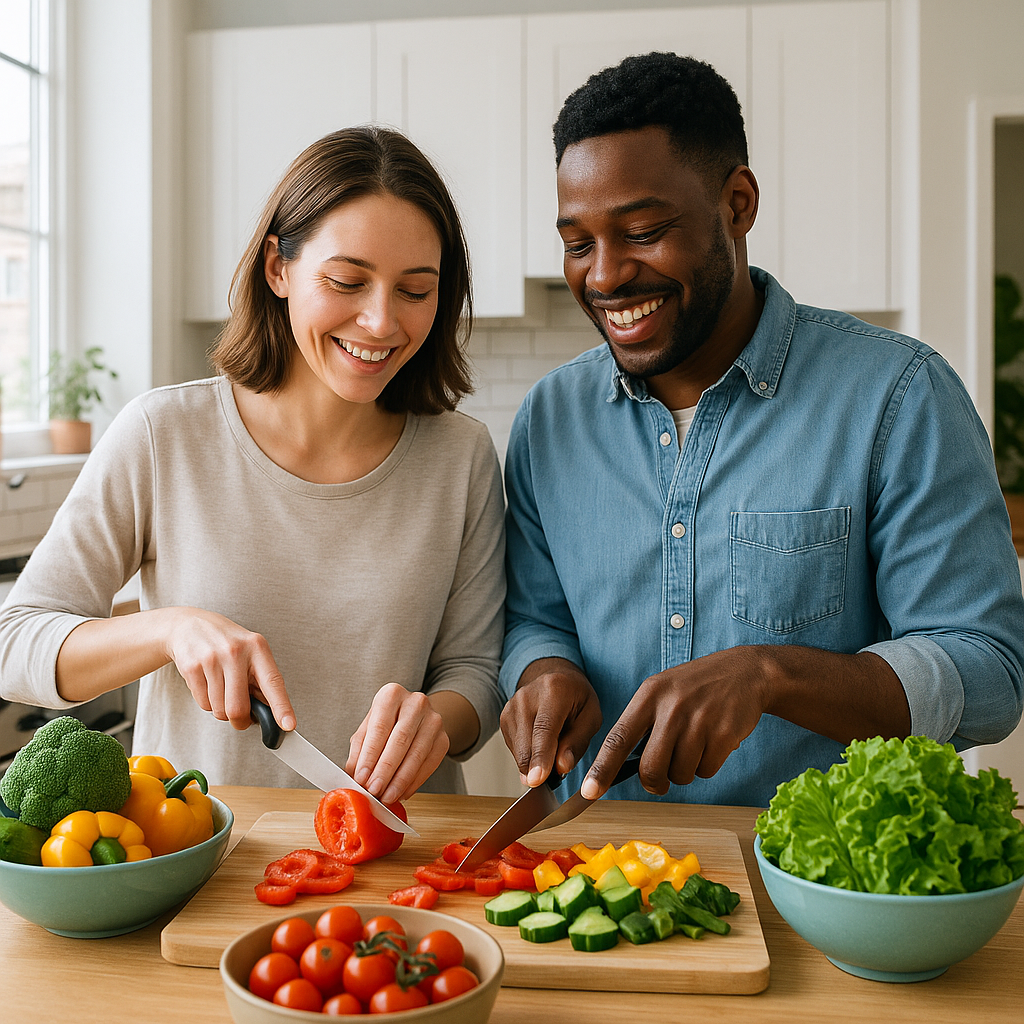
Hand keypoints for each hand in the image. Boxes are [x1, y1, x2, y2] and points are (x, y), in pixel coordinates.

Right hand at [164, 607, 295, 732]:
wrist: (189, 625)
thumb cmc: (226, 642)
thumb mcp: (250, 651)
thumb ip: (261, 680)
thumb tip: (272, 712)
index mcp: (257, 647)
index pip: (273, 682)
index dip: (282, 707)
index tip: (289, 725)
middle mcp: (235, 652)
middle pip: (238, 707)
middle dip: (240, 720)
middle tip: (241, 717)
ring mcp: (212, 659)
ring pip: (219, 710)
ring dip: (222, 710)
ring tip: (222, 689)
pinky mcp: (191, 667)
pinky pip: (203, 704)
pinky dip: (208, 703)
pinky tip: (208, 685)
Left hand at [346, 683, 449, 804]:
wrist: (416, 716)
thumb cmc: (386, 722)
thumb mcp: (368, 729)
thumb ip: (359, 750)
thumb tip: (353, 778)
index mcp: (392, 694)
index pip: (380, 727)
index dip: (370, 755)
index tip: (361, 778)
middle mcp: (416, 703)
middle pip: (400, 740)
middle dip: (385, 770)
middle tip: (374, 790)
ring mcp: (434, 720)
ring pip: (416, 754)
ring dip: (400, 780)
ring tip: (386, 797)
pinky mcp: (444, 739)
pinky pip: (429, 764)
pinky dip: (414, 782)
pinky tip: (402, 792)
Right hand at [500, 657, 602, 786]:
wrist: (557, 679)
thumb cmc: (577, 698)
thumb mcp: (591, 717)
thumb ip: (578, 742)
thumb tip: (561, 767)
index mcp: (554, 690)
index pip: (544, 729)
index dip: (541, 756)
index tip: (537, 780)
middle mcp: (527, 696)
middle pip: (527, 743)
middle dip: (538, 769)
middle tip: (556, 777)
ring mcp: (512, 706)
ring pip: (519, 751)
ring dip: (535, 763)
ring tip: (554, 748)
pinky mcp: (504, 717)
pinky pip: (514, 749)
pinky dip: (528, 756)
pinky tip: (541, 745)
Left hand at [580, 647, 767, 799]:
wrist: (745, 672)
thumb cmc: (696, 687)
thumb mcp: (662, 691)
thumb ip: (643, 722)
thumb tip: (618, 765)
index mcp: (649, 695)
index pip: (618, 738)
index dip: (601, 768)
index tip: (588, 791)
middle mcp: (671, 707)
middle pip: (650, 768)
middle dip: (655, 781)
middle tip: (662, 777)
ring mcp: (699, 721)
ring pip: (680, 774)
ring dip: (685, 770)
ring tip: (695, 744)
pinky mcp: (724, 734)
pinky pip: (706, 771)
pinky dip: (708, 765)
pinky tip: (713, 742)